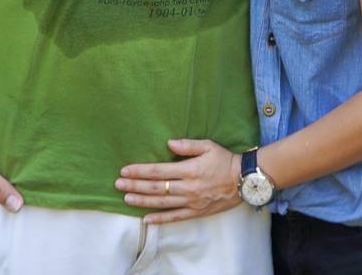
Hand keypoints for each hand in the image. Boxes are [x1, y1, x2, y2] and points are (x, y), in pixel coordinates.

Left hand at [117, 138, 241, 224]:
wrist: (243, 180)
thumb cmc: (225, 159)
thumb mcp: (208, 146)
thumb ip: (188, 145)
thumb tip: (169, 143)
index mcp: (190, 169)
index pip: (159, 171)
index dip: (141, 171)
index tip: (125, 170)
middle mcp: (188, 187)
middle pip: (156, 188)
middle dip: (135, 186)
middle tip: (118, 185)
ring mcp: (191, 201)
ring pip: (162, 203)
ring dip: (142, 201)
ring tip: (126, 199)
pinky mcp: (196, 212)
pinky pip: (175, 217)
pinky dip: (160, 219)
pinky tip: (146, 219)